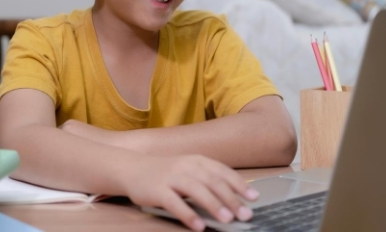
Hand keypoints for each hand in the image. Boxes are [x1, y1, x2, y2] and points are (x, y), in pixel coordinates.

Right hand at [122, 154, 258, 231]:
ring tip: (227, 220)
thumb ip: (207, 179)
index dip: (239, 184)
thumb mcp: (187, 168)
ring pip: (196, 190)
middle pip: (212, 181)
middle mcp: (185, 166)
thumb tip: (233, 197)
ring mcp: (171, 177)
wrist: (131, 167)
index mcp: (196, 160)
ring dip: (213, 205)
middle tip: (245, 214)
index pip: (222, 171)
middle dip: (231, 198)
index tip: (254, 197)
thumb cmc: (165, 171)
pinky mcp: (157, 190)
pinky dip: (188, 214)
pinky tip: (199, 226)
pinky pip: (174, 203)